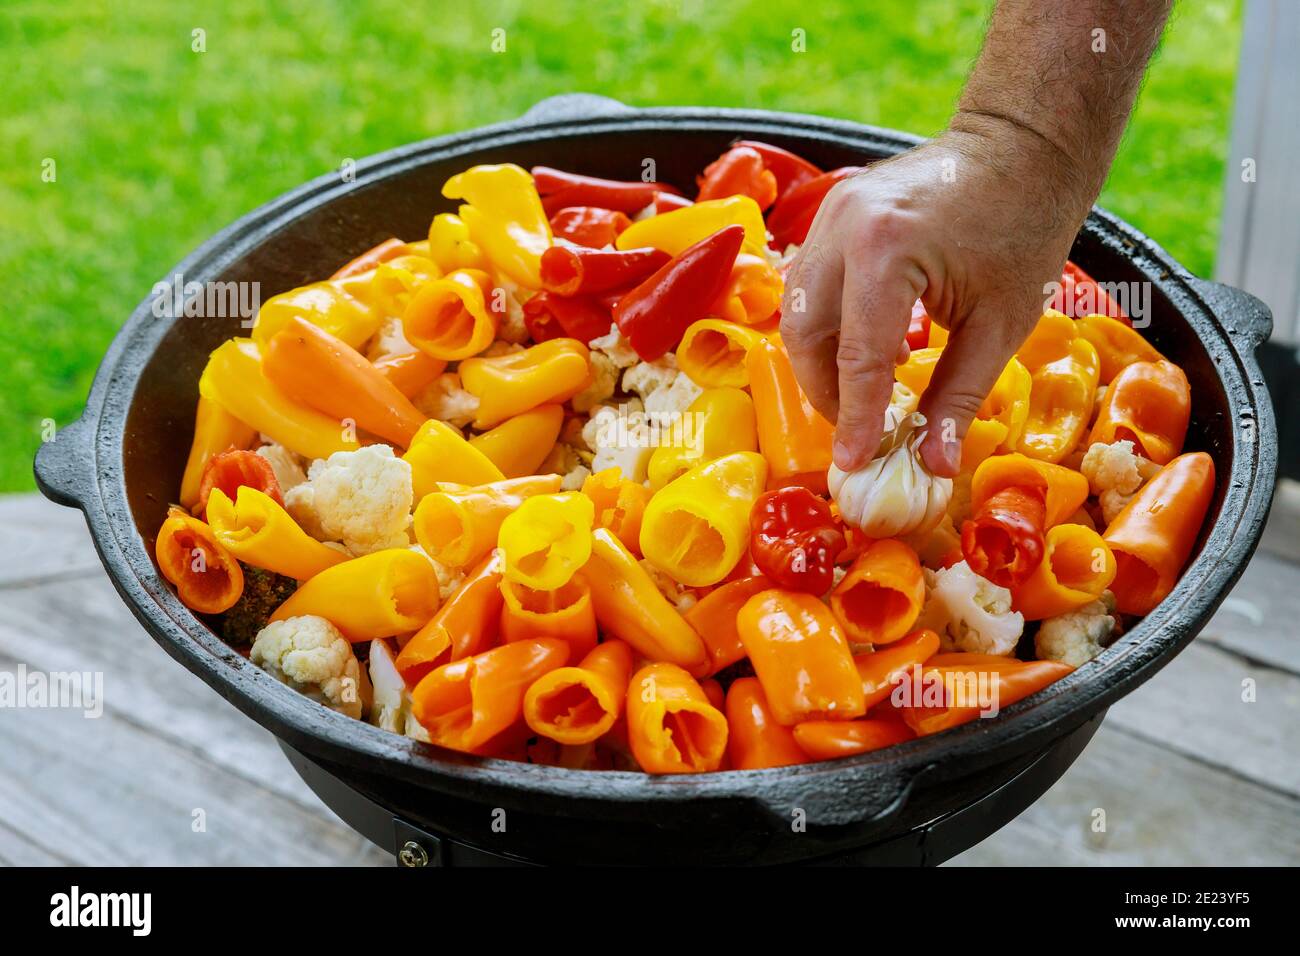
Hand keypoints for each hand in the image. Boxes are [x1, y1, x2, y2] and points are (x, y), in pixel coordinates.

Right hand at [780, 117, 1090, 477]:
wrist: (1022, 144)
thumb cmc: (1024, 226)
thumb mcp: (1000, 324)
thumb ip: (957, 396)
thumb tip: (935, 466)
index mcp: (887, 249)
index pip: (857, 356)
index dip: (854, 418)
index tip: (853, 464)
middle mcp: (844, 225)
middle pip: (805, 333)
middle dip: (826, 392)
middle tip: (858, 431)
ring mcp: (831, 212)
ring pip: (798, 309)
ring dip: (822, 360)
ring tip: (864, 395)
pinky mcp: (833, 211)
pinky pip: (812, 283)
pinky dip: (830, 326)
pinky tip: (869, 351)